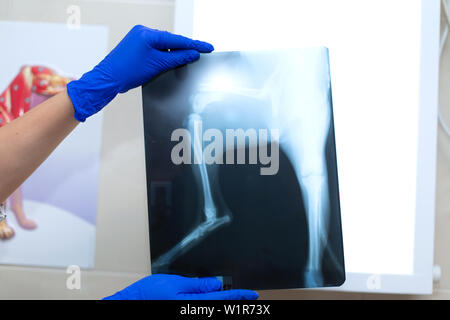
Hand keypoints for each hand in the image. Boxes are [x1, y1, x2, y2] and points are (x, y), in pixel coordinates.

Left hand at [67, 25, 213, 121]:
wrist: (108, 79)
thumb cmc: (128, 72)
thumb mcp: (158, 65)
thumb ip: (178, 58)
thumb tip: (193, 54)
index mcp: (147, 33)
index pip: (177, 39)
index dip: (194, 45)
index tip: (208, 47)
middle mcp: (142, 32)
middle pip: (171, 41)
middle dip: (185, 48)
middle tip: (201, 54)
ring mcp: (138, 38)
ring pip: (163, 45)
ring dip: (173, 53)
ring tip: (185, 60)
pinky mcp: (136, 46)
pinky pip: (155, 48)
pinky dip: (163, 55)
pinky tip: (169, 61)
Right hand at [103, 274, 258, 299]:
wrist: (132, 303)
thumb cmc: (150, 293)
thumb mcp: (175, 284)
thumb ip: (197, 285)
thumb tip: (216, 284)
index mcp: (194, 305)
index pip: (223, 300)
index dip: (240, 297)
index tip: (252, 295)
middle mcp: (193, 313)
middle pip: (220, 309)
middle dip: (235, 303)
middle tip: (248, 298)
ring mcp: (186, 314)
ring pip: (211, 310)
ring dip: (224, 305)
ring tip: (235, 299)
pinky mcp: (182, 313)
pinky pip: (200, 310)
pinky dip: (209, 306)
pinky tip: (212, 299)